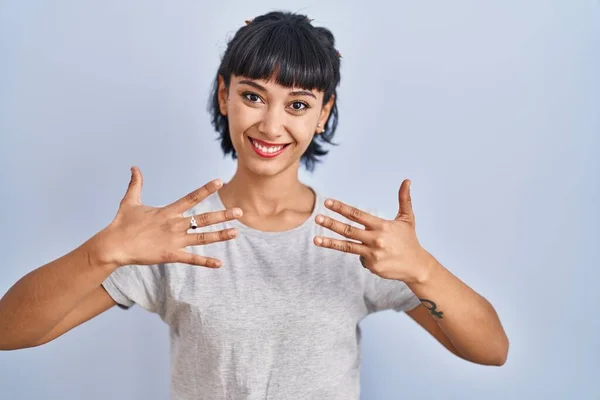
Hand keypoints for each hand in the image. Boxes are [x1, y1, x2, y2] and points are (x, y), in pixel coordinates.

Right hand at [93, 167, 241, 268]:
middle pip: (203, 218)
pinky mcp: (170, 255)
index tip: (220, 182)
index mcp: (168, 212)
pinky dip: (205, 261)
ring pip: (202, 237)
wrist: (114, 245)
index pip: (191, 197)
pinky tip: (219, 264)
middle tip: (240, 212)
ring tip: (236, 232)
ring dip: (220, 235)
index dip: (206, 189)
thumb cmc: (122, 224)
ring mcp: (174, 240)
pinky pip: (191, 259)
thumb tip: (134, 167)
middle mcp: (174, 225)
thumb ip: (136, 184)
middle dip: (223, 215)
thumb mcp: (130, 201)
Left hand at [313, 179, 431, 282]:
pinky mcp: (372, 265)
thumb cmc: (409, 240)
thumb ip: (404, 199)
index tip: (327, 202)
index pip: (357, 215)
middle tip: (317, 217)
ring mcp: (372, 254)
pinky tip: (374, 255)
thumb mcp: (407, 219)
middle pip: (348, 230)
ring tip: (315, 239)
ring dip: (329, 242)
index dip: (341, 208)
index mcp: (382, 226)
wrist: (416, 266)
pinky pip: (360, 257)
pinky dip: (362, 254)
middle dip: (331, 223)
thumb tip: (407, 180)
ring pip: (347, 246)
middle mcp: (375, 239)